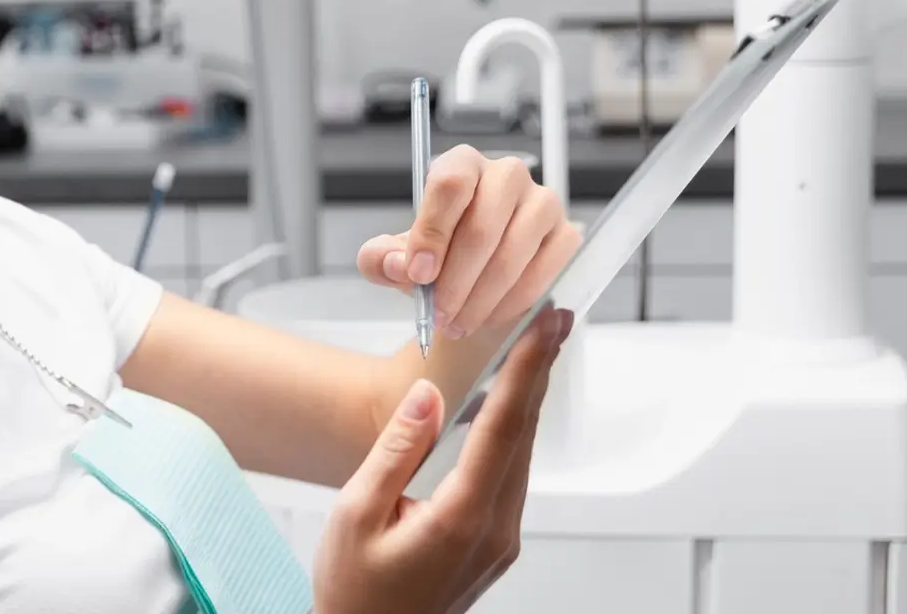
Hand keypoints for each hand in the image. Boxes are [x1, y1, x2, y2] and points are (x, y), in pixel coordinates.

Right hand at [311, 307, 567, 613]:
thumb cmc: (354, 592)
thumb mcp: (356, 513)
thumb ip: (396, 450)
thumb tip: (428, 396)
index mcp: (461, 519)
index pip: (503, 429)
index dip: (526, 371)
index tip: (544, 328)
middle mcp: (494, 531)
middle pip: (523, 437)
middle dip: (539, 373)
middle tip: (553, 320)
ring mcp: (501, 541)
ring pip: (521, 456)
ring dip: (528, 401)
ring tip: (535, 351)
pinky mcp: (495, 545)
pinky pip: (510, 477)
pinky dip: (512, 434)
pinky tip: (507, 410)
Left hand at [358, 148, 579, 339]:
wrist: (475, 273)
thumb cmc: (439, 254)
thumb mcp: (398, 256)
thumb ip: (381, 258)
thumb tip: (396, 265)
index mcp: (462, 164)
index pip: (450, 184)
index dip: (432, 232)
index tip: (418, 274)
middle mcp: (507, 174)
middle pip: (482, 225)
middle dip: (455, 280)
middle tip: (438, 314)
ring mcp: (542, 202)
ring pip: (512, 253)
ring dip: (481, 298)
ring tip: (458, 324)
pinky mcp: (565, 234)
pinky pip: (542, 272)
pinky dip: (512, 303)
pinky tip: (489, 317)